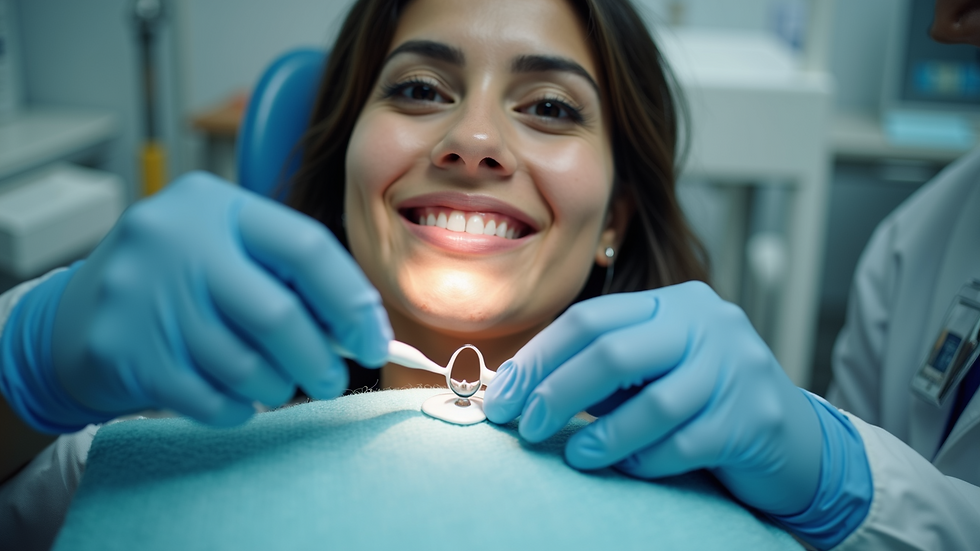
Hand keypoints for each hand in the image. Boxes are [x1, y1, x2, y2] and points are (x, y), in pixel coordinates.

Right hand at [3, 172, 390, 430]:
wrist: (74, 317)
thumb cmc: (178, 283)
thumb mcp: (227, 252)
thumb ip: (288, 277)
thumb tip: (360, 330)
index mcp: (214, 204)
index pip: (306, 248)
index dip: (351, 302)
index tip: (373, 340)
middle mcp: (175, 239)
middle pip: (278, 314)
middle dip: (319, 360)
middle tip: (333, 381)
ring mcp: (143, 295)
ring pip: (244, 364)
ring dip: (278, 387)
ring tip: (279, 386)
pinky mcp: (123, 351)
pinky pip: (208, 398)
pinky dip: (238, 409)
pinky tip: (239, 400)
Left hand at [484, 282, 823, 515]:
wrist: (793, 439)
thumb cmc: (702, 402)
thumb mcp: (652, 372)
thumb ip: (601, 373)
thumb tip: (520, 391)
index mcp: (674, 303)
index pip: (591, 319)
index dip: (539, 359)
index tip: (503, 397)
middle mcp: (709, 324)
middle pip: (614, 352)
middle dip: (557, 392)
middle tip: (526, 427)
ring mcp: (737, 369)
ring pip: (653, 404)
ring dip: (603, 437)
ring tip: (576, 456)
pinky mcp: (753, 419)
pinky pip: (684, 445)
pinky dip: (647, 461)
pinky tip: (629, 468)